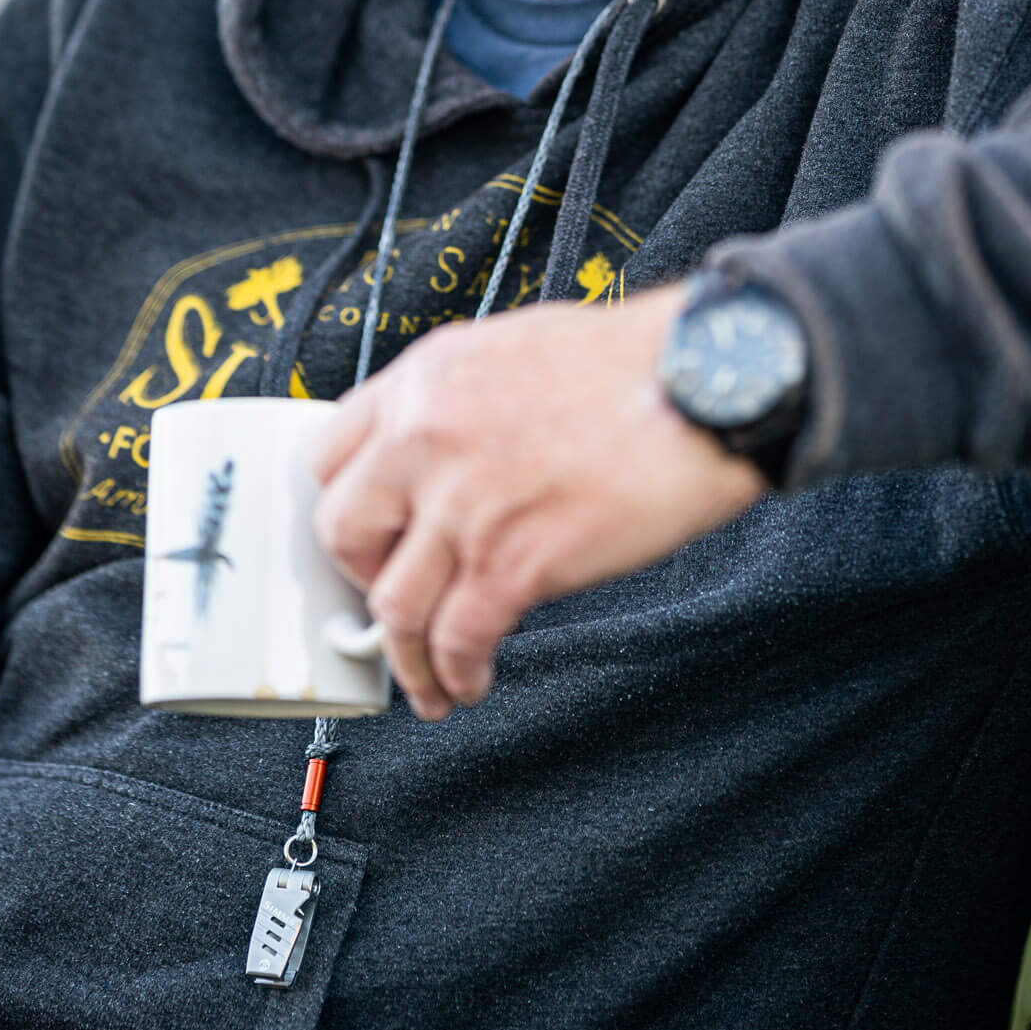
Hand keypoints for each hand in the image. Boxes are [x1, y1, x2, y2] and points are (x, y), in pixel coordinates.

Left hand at [308, 284, 767, 718]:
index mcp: (424, 379)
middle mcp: (425, 439)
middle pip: (342, 534)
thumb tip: (442, 457)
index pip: (328, 456)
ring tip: (427, 676)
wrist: (702, 383)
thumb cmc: (633, 362)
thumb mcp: (514, 349)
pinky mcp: (513, 563)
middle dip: (362, 579)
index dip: (345, 507)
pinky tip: (469, 680)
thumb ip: (459, 401)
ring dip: (404, 655)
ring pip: (393, 606)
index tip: (365, 536)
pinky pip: (456, 640)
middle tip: (390, 597)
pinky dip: (454, 673)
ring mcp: (464, 505)